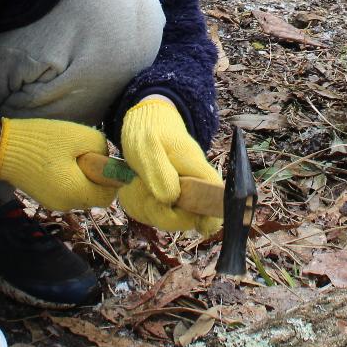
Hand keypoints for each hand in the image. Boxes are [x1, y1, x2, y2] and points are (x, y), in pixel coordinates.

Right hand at [0, 117, 117, 211]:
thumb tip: (110, 161)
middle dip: (96, 178)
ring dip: (82, 178)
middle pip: (95, 196)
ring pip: (80, 194)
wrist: (4, 149)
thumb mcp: (79, 136)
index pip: (109, 195)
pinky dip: (69, 180)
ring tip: (68, 156)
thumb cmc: (43, 141)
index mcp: (77, 192)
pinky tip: (57, 162)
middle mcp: (67, 204)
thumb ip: (103, 150)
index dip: (111, 178)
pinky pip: (67, 192)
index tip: (103, 160)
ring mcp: (54, 203)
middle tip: (84, 155)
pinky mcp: (44, 198)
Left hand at [117, 97, 223, 235]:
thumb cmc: (152, 131)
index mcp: (197, 171)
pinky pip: (149, 214)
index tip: (193, 223)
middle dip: (158, 210)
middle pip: (185, 219)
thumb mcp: (150, 147)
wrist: (146, 122)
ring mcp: (178, 196)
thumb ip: (160, 172)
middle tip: (140, 187)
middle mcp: (192, 188)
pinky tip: (132, 186)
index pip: (214, 201)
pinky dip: (136, 203)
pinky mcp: (163, 200)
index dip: (209, 218)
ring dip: (142, 205)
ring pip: (163, 219)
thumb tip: (170, 200)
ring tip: (134, 182)